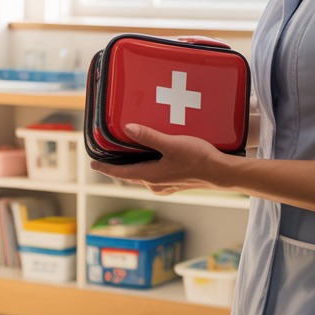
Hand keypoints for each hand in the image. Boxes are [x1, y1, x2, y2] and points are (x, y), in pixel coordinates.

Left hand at [90, 123, 232, 194]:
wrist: (221, 173)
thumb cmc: (198, 159)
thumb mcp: (172, 144)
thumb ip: (149, 137)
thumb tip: (128, 129)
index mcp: (151, 176)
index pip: (121, 174)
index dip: (106, 169)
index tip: (93, 164)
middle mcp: (155, 184)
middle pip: (130, 175)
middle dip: (118, 168)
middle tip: (107, 158)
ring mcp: (165, 186)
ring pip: (142, 175)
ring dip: (133, 167)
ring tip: (126, 155)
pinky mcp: (175, 183)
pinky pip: (154, 175)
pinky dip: (147, 166)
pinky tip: (152, 157)